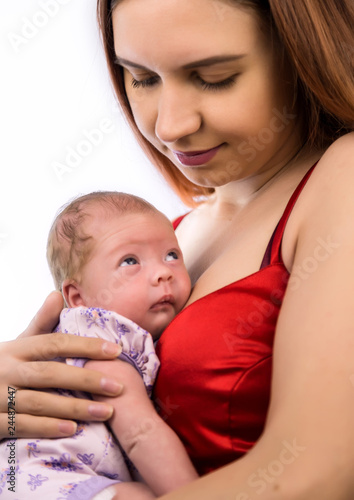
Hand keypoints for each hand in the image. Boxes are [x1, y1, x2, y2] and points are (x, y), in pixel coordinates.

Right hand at [0, 292, 122, 438]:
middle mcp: (5, 370)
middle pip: (51, 373)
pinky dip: (48, 428)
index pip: (54, 343)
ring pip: (41, 402)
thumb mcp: (16, 344)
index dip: (86, 346)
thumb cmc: (1, 366)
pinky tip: (73, 429)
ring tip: (106, 411)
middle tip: (118, 386)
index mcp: (15, 348)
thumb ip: (39, 324)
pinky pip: (23, 426)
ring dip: (75, 408)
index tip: (116, 350)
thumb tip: (57, 294)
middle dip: (87, 380)